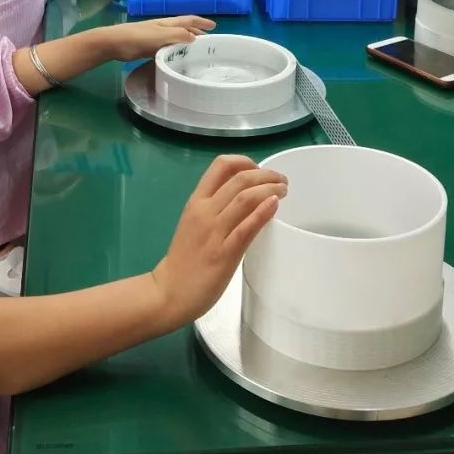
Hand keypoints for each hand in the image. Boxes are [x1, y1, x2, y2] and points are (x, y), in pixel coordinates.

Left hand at [106, 15, 214, 61]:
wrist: (116, 43)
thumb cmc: (139, 37)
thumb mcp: (161, 35)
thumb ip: (179, 35)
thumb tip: (195, 38)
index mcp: (168, 23)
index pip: (189, 20)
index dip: (201, 22)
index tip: (214, 26)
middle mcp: (164, 28)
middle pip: (184, 29)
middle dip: (197, 33)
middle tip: (209, 41)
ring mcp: (156, 38)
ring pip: (177, 39)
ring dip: (188, 43)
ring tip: (198, 51)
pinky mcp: (150, 48)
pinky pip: (168, 49)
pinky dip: (176, 51)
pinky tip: (178, 59)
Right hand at [151, 155, 287, 327]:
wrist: (169, 292)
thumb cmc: (184, 258)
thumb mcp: (194, 222)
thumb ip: (214, 207)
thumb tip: (245, 195)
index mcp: (196, 201)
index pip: (221, 165)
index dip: (246, 161)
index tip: (260, 170)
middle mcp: (204, 211)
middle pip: (239, 179)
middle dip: (266, 175)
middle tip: (282, 180)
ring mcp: (214, 232)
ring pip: (245, 198)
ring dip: (270, 189)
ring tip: (284, 190)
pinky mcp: (224, 254)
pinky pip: (246, 227)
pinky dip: (263, 212)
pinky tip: (275, 205)